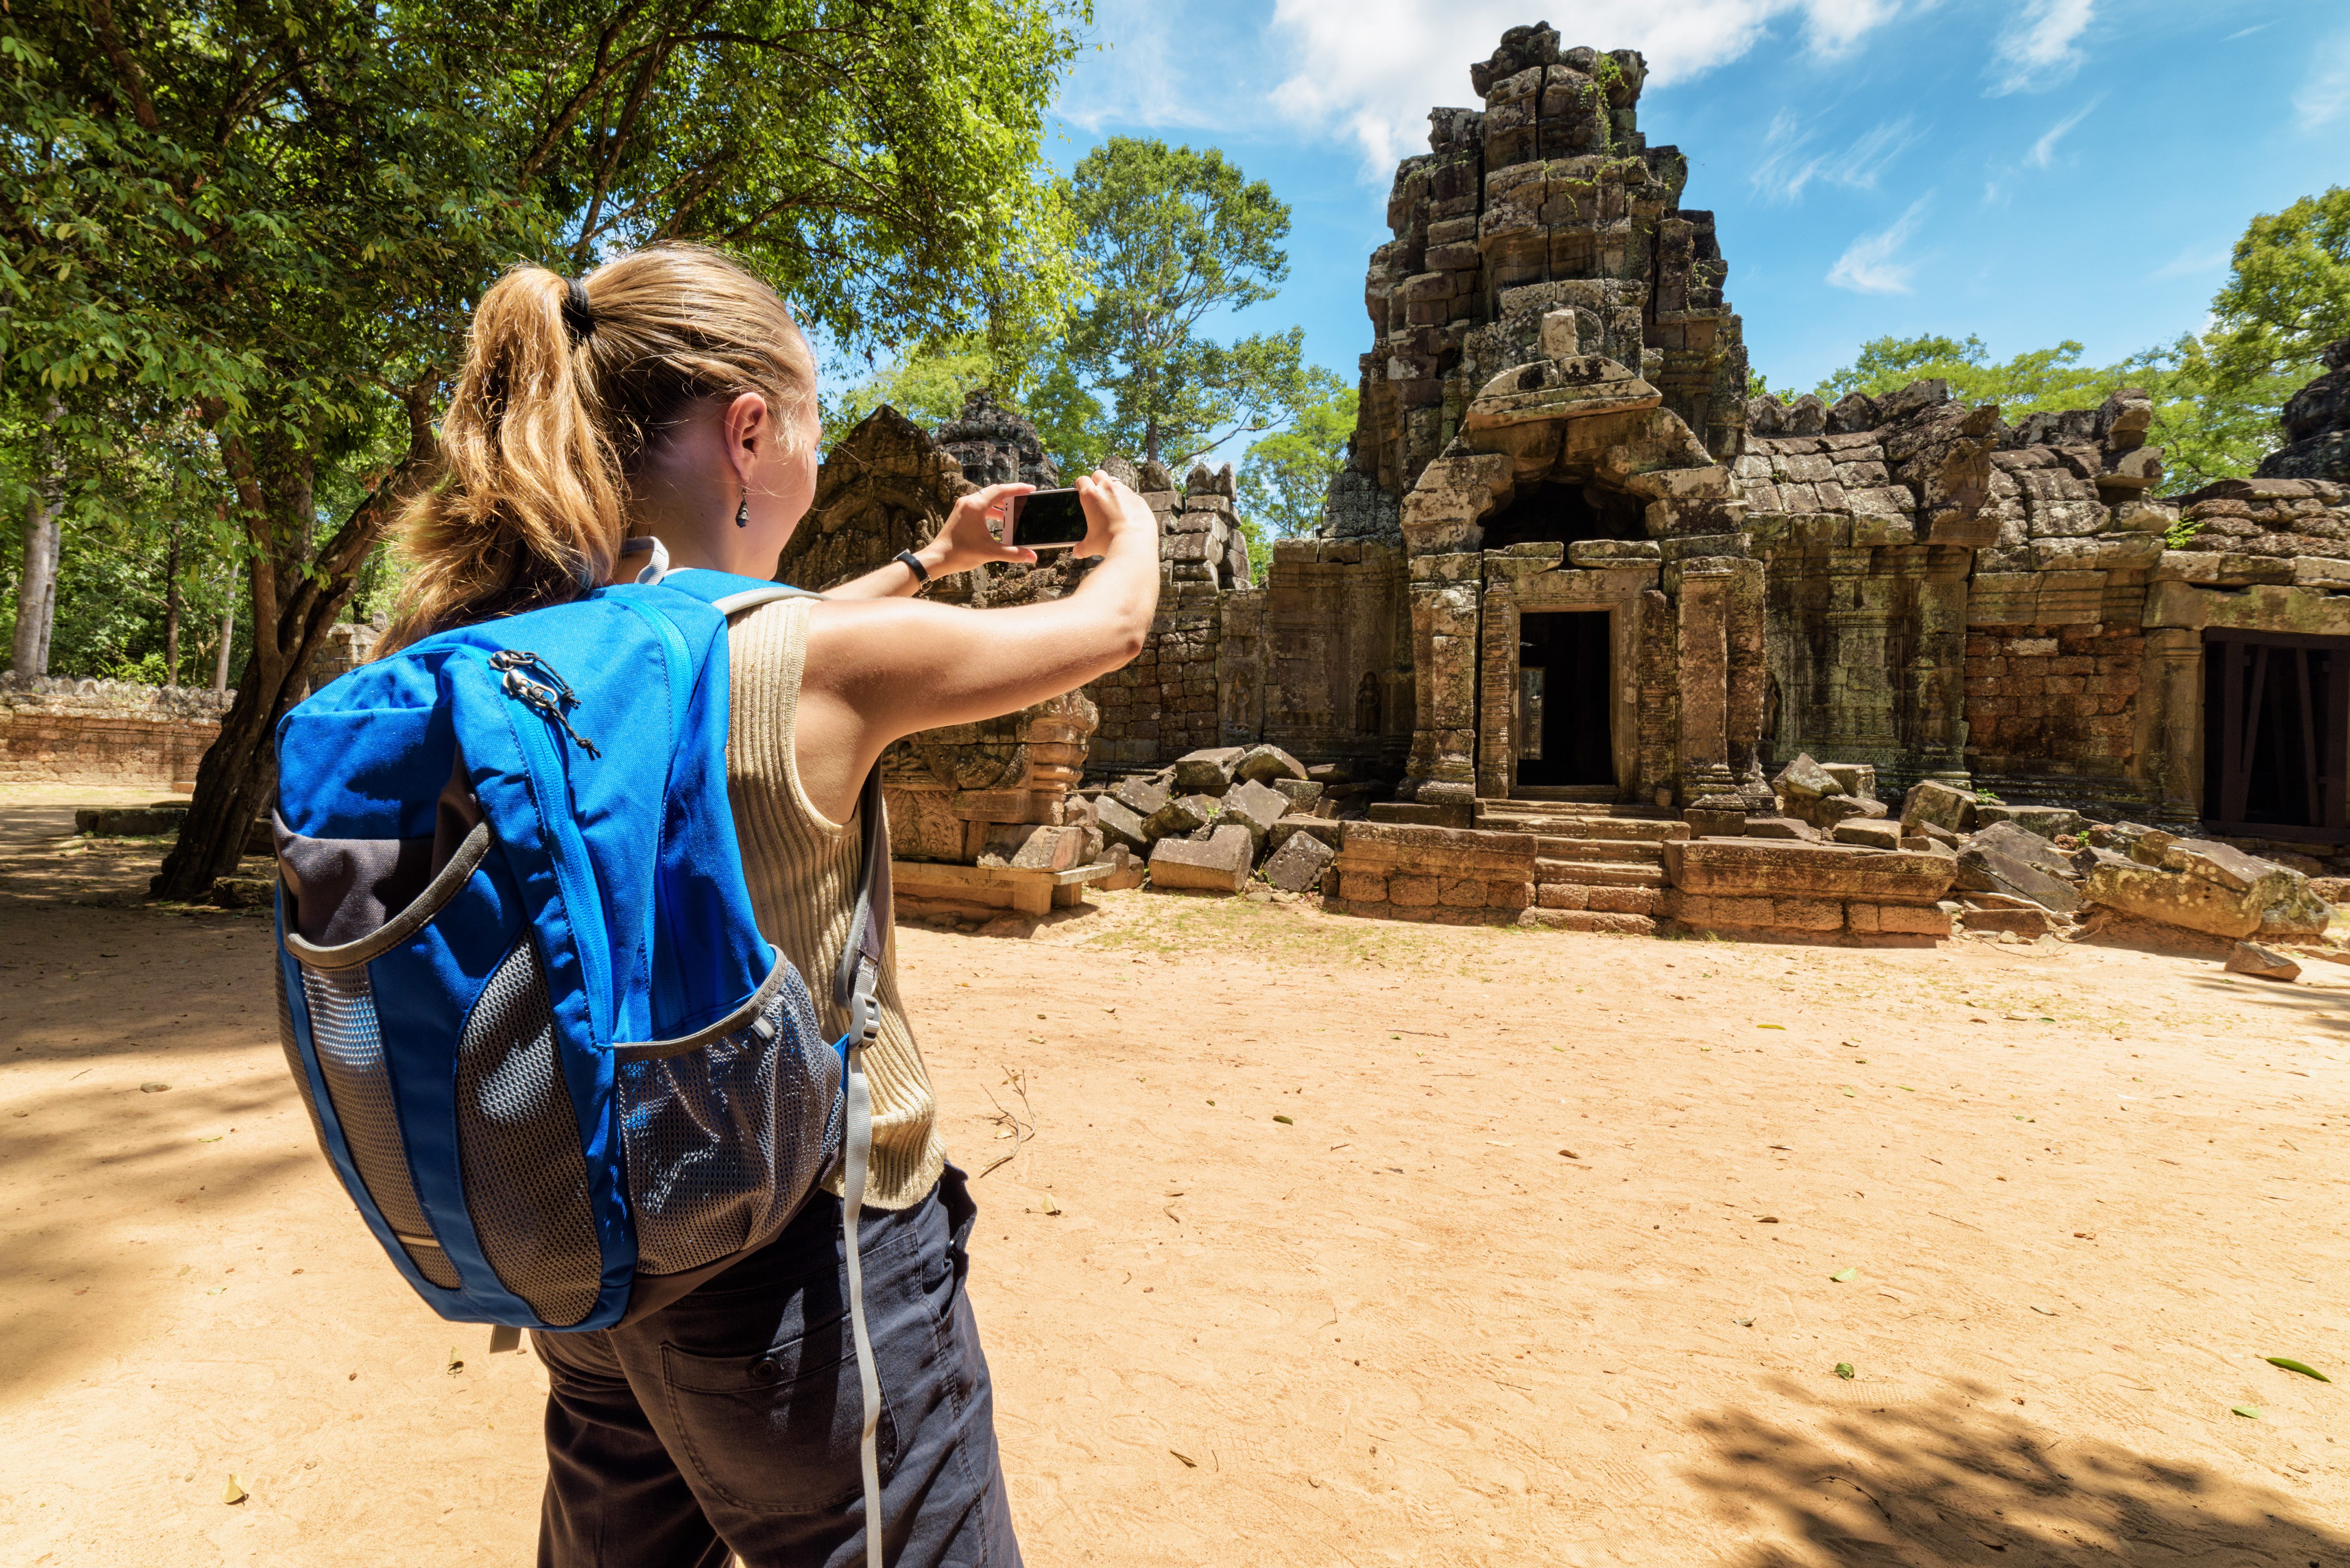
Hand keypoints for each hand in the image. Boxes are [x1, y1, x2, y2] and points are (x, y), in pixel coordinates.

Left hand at [919, 483, 1035, 576]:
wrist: (937, 559)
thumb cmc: (960, 553)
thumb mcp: (990, 552)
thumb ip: (1013, 553)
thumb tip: (1032, 556)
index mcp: (975, 506)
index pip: (1001, 491)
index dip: (1018, 489)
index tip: (1031, 489)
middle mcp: (968, 502)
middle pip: (994, 492)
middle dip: (1011, 495)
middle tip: (1025, 498)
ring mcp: (963, 507)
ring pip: (986, 498)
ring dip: (1001, 504)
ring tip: (1014, 511)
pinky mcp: (961, 514)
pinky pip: (980, 506)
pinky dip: (992, 510)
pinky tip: (999, 520)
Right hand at [1070, 470, 1153, 560]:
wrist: (1134, 543)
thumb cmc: (1108, 542)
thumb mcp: (1091, 545)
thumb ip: (1081, 547)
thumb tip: (1077, 553)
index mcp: (1090, 495)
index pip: (1082, 480)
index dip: (1081, 485)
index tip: (1082, 490)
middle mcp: (1107, 488)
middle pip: (1099, 474)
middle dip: (1096, 480)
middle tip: (1097, 492)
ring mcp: (1125, 491)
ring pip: (1116, 482)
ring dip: (1113, 489)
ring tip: (1113, 503)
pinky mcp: (1138, 498)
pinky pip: (1131, 495)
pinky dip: (1128, 501)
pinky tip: (1128, 513)